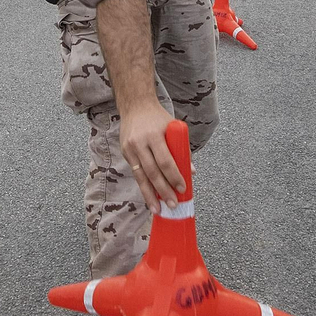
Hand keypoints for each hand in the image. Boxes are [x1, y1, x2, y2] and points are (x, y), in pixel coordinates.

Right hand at [118, 96, 185, 212]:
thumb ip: (181, 149)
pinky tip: (149, 197)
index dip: (174, 177)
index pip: (165, 161)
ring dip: (150, 195)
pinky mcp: (125, 153)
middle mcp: (140, 143)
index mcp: (154, 135)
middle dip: (163, 191)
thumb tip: (191, 171)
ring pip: (141, 176)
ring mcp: (130, 148)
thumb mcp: (173, 128)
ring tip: (158, 209)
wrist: (135, 106)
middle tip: (173, 205)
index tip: (182, 189)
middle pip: (153, 172)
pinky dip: (144, 186)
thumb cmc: (158, 118)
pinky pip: (136, 173)